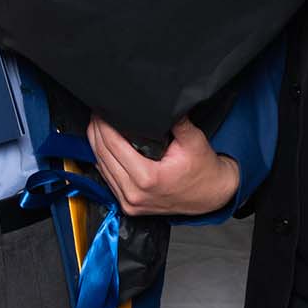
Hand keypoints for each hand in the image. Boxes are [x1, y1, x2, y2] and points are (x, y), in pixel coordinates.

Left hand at [89, 116, 237, 216]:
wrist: (211, 196)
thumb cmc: (203, 170)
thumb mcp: (194, 141)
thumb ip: (177, 121)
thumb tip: (162, 101)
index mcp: (148, 178)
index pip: (113, 145)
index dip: (104, 125)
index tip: (102, 111)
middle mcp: (134, 193)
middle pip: (102, 155)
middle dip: (97, 131)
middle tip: (97, 114)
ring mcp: (130, 203)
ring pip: (101, 168)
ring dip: (96, 145)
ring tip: (97, 126)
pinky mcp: (129, 206)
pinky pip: (108, 180)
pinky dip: (103, 161)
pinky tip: (102, 147)